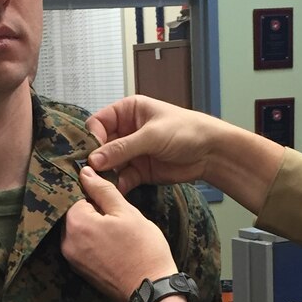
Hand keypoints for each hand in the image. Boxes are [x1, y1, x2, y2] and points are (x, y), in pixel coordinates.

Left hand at [62, 166, 176, 301]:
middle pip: (75, 214)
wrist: (151, 289)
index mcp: (76, 223)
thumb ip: (103, 190)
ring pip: (79, 231)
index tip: (113, 202)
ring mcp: (72, 259)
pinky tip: (114, 246)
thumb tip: (85, 172)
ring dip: (95, 228)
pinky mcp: (80, 271)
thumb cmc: (143, 248)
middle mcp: (67, 242)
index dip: (96, 195)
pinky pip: (83, 247)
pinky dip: (95, 243)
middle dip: (94, 212)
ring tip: (118, 234)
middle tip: (119, 219)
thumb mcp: (126, 211)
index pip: (77, 196)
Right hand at [85, 96, 219, 193]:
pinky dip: (117, 184)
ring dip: (105, 174)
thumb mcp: (152, 135)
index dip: (92, 138)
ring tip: (100, 184)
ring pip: (108, 164)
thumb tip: (94, 160)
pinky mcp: (138, 170)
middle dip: (95, 159)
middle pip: (100, 145)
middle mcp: (126, 130)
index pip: (98, 123)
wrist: (211, 152)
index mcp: (127, 111)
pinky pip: (121, 178)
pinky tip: (115, 189)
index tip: (91, 154)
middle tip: (90, 173)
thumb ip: (123, 148)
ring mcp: (131, 152)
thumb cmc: (186, 131)